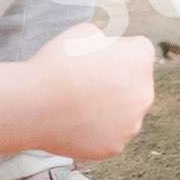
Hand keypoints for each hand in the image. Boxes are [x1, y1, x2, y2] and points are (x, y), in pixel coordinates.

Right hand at [18, 22, 158, 160]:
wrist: (34, 104)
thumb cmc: (56, 64)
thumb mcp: (85, 33)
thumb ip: (105, 41)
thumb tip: (107, 49)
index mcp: (141, 58)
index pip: (137, 51)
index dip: (114, 52)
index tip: (93, 59)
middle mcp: (145, 92)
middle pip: (134, 85)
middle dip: (116, 84)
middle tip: (84, 85)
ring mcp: (132, 124)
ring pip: (124, 114)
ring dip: (108, 110)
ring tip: (77, 107)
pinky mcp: (115, 147)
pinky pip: (108, 137)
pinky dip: (95, 133)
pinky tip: (75, 125)